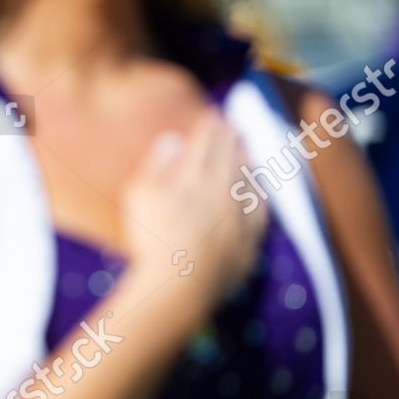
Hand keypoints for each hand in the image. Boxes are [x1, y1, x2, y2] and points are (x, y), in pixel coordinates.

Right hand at [121, 110, 266, 317]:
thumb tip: (172, 139)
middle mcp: (220, 193)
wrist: (180, 285)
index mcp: (192, 178)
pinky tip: (259, 189)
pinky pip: (259, 211)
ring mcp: (237, 217)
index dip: (209, 128)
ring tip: (247, 148)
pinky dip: (259, 195)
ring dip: (247, 161)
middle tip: (232, 124)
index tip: (212, 113)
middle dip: (230, 139)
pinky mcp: (247, 242)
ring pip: (247, 180)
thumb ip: (157, 165)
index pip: (205, 145)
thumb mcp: (139, 197)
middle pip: (228, 159)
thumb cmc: (151, 239)